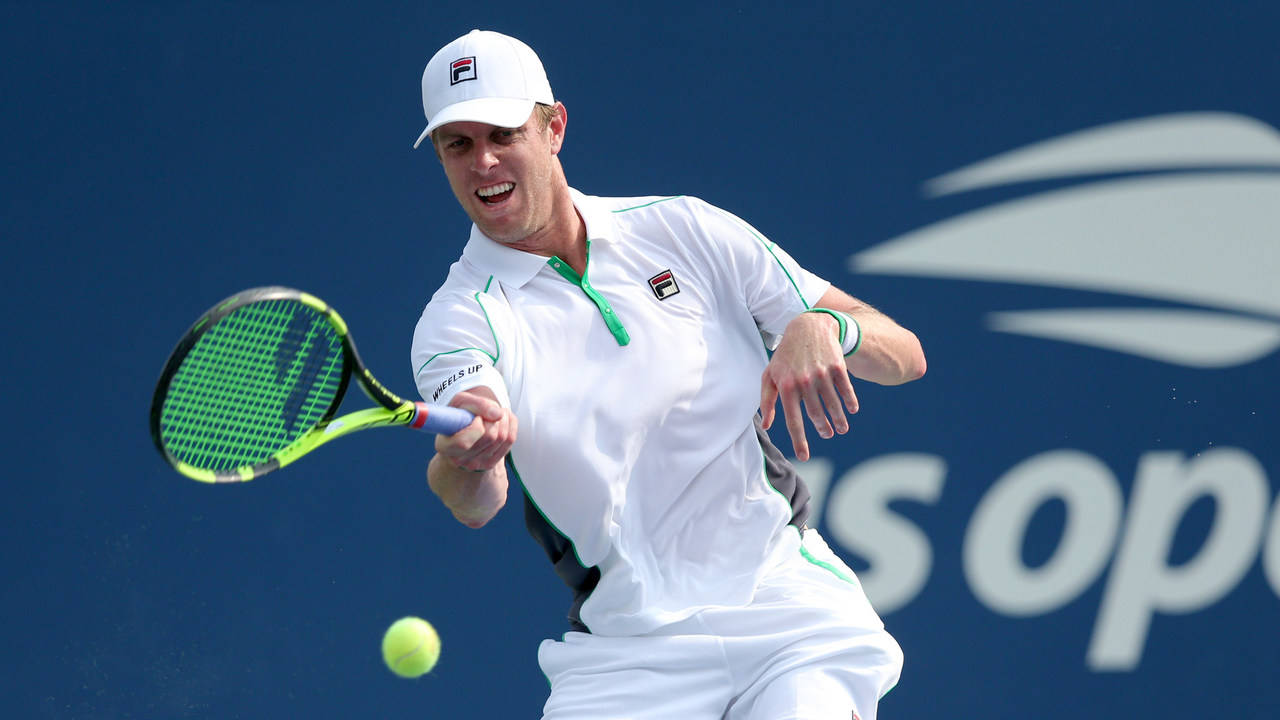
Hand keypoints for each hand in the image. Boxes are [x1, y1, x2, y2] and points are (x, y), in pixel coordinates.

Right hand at [434, 388, 516, 472]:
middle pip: (489, 436)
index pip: (464, 442)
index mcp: (444, 446)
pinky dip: (511, 424)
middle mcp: (459, 460)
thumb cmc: (459, 415)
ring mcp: (476, 464)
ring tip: (497, 412)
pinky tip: (504, 418)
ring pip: (502, 437)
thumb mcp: (460, 403)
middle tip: (488, 410)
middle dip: (493, 417)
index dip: (476, 426)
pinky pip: (510, 440)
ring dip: (504, 418)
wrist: (465, 430)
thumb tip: (498, 414)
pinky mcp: (490, 463)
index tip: (476, 418)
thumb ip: (477, 404)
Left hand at [759, 311, 858, 460]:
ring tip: (841, 428)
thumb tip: (766, 425)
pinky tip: (852, 410)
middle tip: (828, 434)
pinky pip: (846, 389)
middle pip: (816, 414)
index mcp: (785, 386)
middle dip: (823, 428)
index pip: (792, 419)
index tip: (804, 457)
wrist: (807, 326)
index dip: (799, 440)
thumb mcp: (770, 374)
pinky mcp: (837, 366)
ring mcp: (821, 373)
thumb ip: (767, 400)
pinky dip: (850, 401)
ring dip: (839, 420)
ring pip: (832, 404)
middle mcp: (803, 381)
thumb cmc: (785, 355)